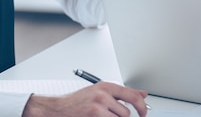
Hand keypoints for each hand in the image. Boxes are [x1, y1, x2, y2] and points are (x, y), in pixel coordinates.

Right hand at [23, 81, 148, 116]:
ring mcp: (98, 106)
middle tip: (111, 116)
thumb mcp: (100, 92)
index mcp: (106, 86)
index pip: (133, 95)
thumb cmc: (77, 102)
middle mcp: (103, 94)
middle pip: (126, 112)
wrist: (57, 109)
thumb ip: (122, 94)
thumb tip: (143, 94)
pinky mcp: (94, 115)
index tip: (144, 113)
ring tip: (101, 116)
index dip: (142, 107)